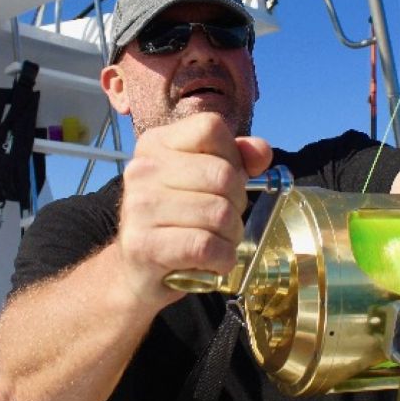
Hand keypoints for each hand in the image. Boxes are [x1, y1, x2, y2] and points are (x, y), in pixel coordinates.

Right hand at [115, 113, 271, 310]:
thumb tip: (261, 151)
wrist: (138, 273)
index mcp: (155, 144)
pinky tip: (213, 262)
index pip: (211, 128)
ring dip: (231, 236)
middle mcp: (142, 170)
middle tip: (224, 221)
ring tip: (217, 243)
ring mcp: (138, 206)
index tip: (226, 182)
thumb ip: (236, 159)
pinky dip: (221, 259)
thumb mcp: (204, 182)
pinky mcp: (143, 245)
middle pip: (222, 174)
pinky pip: (206, 246)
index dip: (233, 156)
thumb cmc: (178, 223)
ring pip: (219, 214)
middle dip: (237, 204)